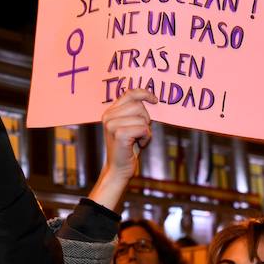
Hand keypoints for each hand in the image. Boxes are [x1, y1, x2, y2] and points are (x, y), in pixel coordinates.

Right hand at [88, 89, 156, 210]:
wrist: (118, 169)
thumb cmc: (127, 148)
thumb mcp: (129, 126)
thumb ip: (134, 112)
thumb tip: (151, 98)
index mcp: (109, 112)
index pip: (129, 93)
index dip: (144, 93)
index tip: (155, 100)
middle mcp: (108, 117)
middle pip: (138, 106)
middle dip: (145, 119)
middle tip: (140, 132)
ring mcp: (112, 125)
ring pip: (142, 118)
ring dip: (146, 130)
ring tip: (138, 140)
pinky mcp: (119, 134)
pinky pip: (143, 128)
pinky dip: (146, 137)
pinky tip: (139, 145)